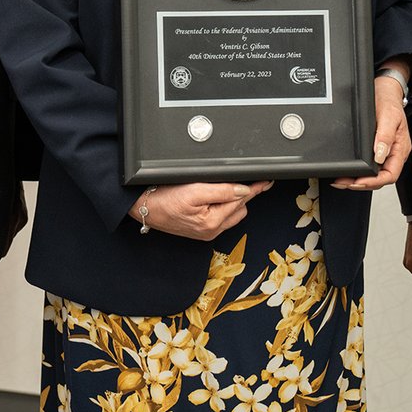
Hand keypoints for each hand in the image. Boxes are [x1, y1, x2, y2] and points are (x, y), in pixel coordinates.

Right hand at [128, 181, 272, 240]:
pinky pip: (220, 217)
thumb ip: (221, 191)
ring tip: (216, 188)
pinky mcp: (200, 230)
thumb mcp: (194, 190)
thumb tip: (243, 191)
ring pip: (231, 213)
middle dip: (239, 194)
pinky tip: (210, 197)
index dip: (254, 188)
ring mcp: (206, 231)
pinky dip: (221, 206)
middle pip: (239, 208)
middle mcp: (211, 230)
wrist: (144, 207)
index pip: (241, 201)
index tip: (267, 181)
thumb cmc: (163, 198)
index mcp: (212, 222)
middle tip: (233, 179)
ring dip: (230, 200)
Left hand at [331, 72, 411, 189]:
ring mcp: (385, 151)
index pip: (390, 174)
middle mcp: (393, 153)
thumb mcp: (388, 115)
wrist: (384, 89)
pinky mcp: (375, 147)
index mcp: (400, 148)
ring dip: (357, 179)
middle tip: (343, 182)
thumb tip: (379, 156)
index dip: (373, 182)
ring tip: (341, 180)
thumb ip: (385, 136)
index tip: (358, 182)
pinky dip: (357, 170)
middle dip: (361, 183)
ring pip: (373, 174)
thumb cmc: (389, 101)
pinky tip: (348, 171)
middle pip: (380, 178)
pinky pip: (369, 165)